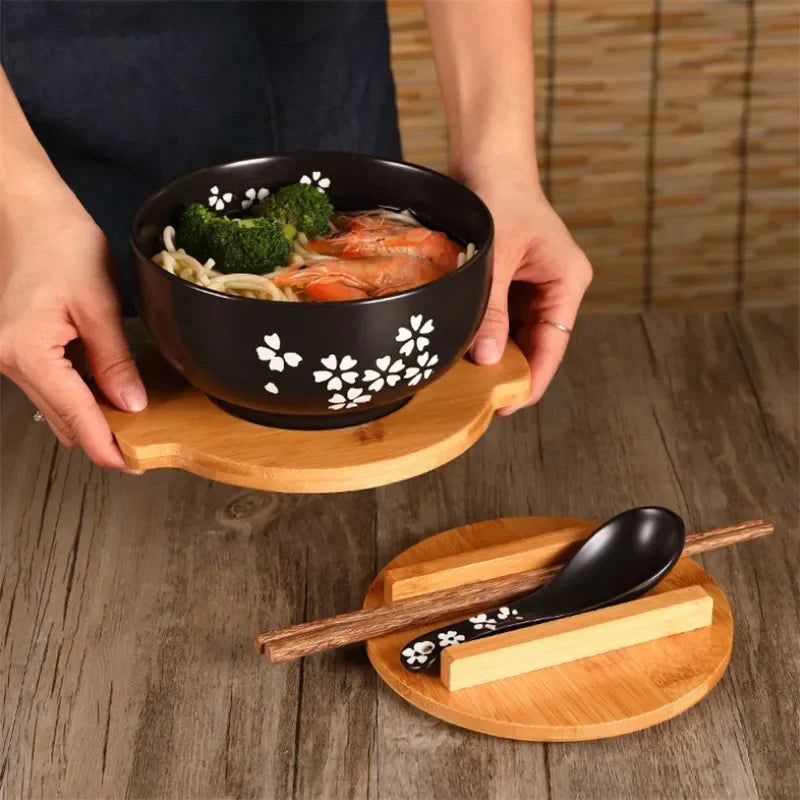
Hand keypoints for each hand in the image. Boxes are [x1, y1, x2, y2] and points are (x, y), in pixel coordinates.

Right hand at [0, 188, 146, 468]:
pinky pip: (48, 383)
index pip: (74, 414)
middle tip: (138, 451)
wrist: (24, 208)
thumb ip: (114, 360)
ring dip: (88, 416)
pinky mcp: (14, 345)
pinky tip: (105, 392)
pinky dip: (76, 394)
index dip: (105, 444)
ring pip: (53, 403)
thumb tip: (131, 405)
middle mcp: (8, 359)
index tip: (130, 465)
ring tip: (129, 424)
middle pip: (60, 417)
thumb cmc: (58, 241)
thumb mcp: (98, 303)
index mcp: (27, 352)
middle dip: (99, 437)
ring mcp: (7, 354)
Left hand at [466, 164, 592, 411]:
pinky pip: (498, 316)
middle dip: (508, 369)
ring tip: (466, 379)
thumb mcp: (496, 256)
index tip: (507, 404)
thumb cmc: (500, 194)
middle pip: (535, 343)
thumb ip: (490, 308)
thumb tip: (485, 358)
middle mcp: (554, 287)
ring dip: (492, 352)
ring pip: (514, 333)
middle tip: (477, 397)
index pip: (554, 344)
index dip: (533, 378)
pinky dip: (482, 331)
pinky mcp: (509, 280)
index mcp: (567, 281)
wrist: (485, 157)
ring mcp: (531, 285)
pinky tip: (461, 347)